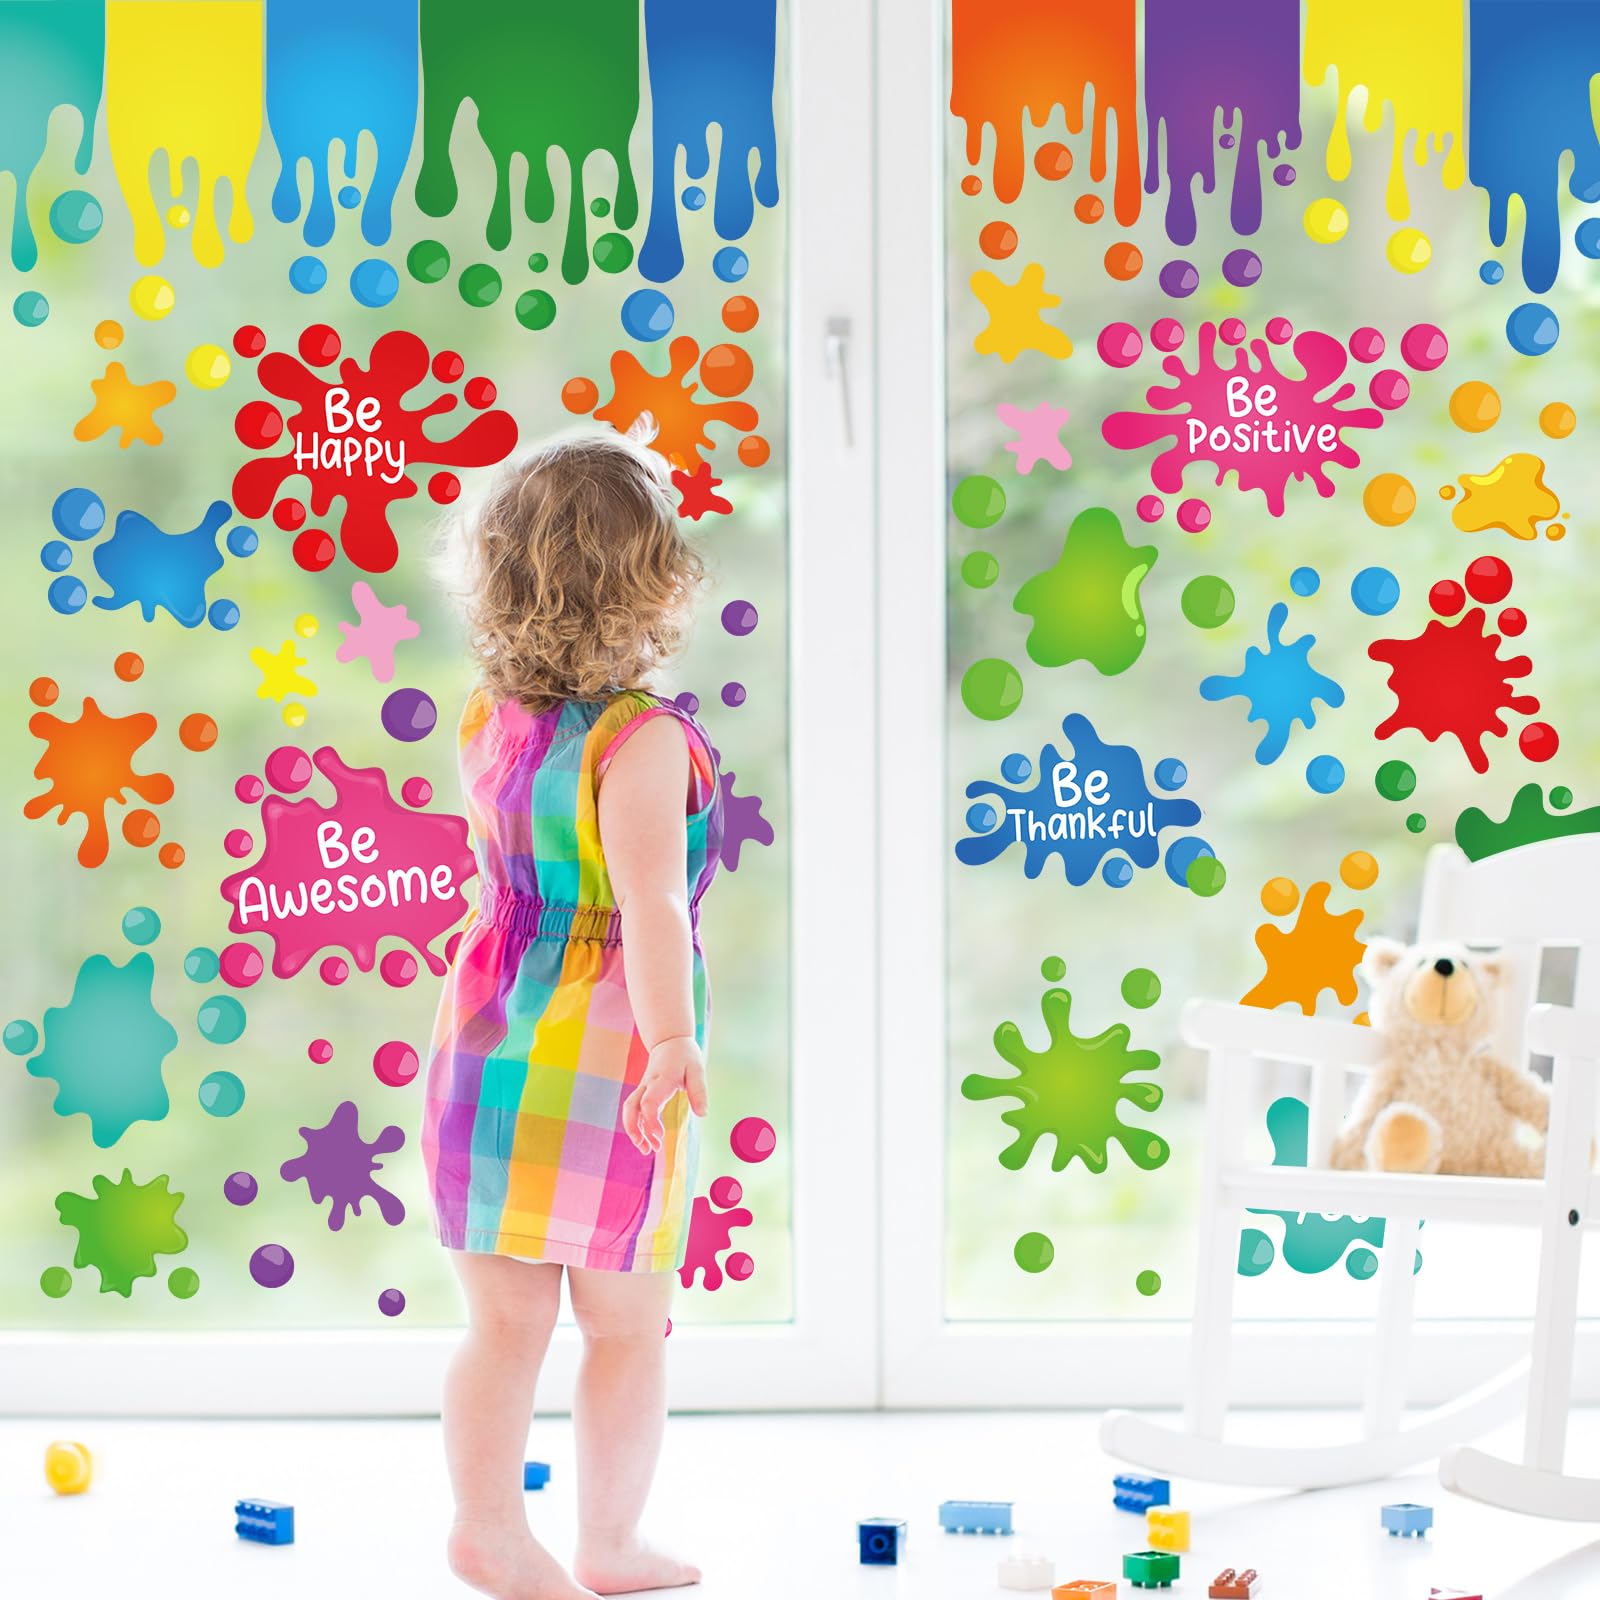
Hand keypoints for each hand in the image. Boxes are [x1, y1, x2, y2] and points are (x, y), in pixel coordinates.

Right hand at [623, 1035, 707, 1154]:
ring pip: (630, 1110)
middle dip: (635, 1129)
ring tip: (647, 1150)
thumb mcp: (697, 1069)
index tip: (660, 1136)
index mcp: (662, 1079)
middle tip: (648, 1149)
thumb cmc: (685, 1055)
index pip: (649, 1102)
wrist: (669, 1040)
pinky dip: (639, 1126)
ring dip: (634, 1131)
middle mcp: (648, 1084)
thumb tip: (702, 1114)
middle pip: (631, 1107)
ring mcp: (643, 1088)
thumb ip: (699, 1091)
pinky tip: (648, 1140)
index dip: (651, 1121)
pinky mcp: (643, 1092)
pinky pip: (635, 1110)